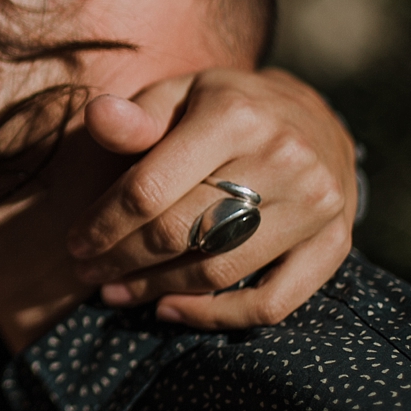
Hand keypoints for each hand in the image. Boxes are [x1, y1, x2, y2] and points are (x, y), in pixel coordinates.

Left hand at [65, 68, 356, 329]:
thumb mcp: (181, 94)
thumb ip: (137, 115)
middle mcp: (283, 159)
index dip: (104, 224)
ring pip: (219, 271)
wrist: (315, 118)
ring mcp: (316, 206)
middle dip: (122, 259)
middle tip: (88, 272)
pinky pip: (272, 303)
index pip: (150, 188)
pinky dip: (216, 316)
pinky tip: (170, 310)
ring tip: (116, 291)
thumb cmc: (228, 108)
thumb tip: (96, 116)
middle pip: (180, 232)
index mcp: (235, 116)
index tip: (76, 243)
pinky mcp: (335, 245)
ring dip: (156, 290)